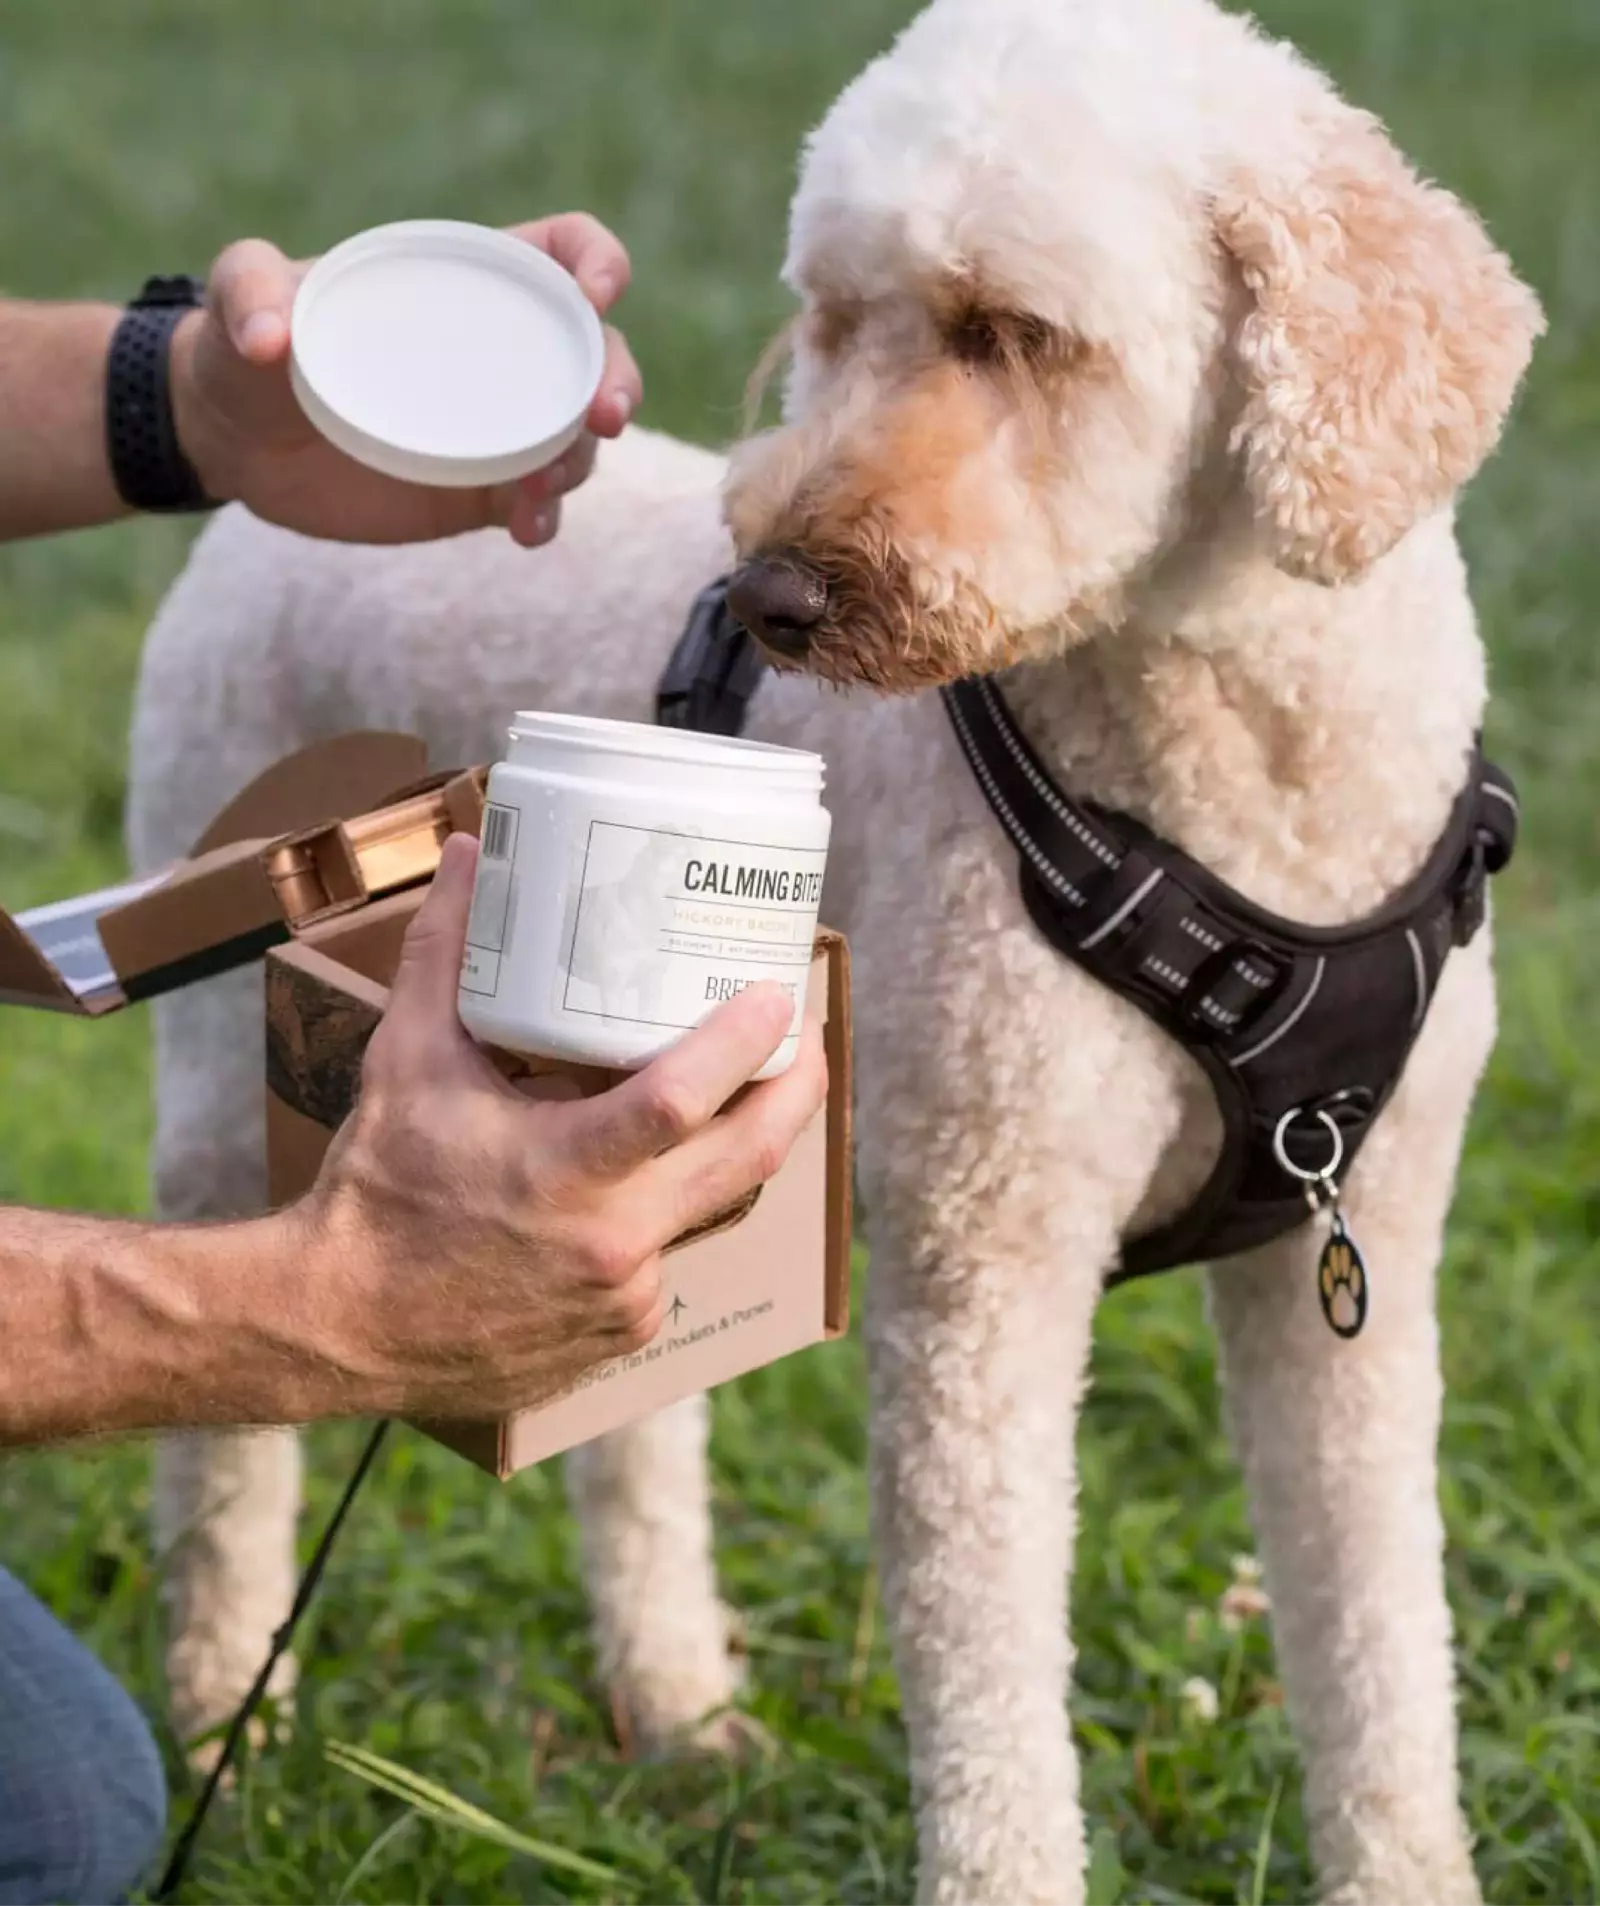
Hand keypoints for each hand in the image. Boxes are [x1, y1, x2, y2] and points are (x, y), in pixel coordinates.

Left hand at [169, 214, 642, 547]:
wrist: (235, 443)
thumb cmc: (244, 345)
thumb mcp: (238, 298)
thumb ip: (248, 290)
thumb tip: (271, 339)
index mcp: (464, 281)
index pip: (559, 253)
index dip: (596, 261)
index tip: (599, 293)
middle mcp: (498, 353)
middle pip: (595, 354)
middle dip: (616, 379)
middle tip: (603, 417)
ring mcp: (496, 428)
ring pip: (576, 438)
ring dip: (578, 460)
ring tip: (538, 489)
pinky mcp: (481, 493)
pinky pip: (538, 503)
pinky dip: (545, 517)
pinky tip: (526, 531)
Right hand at [301, 835, 826, 1418]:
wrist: (340, 1329)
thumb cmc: (376, 1190)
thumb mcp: (405, 1062)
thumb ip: (443, 955)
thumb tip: (472, 854)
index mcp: (563, 1171)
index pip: (681, 1102)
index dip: (744, 1044)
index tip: (779, 993)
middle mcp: (612, 1240)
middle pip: (748, 1159)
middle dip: (794, 1091)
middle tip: (804, 1037)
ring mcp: (627, 1296)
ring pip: (707, 1207)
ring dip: (723, 1151)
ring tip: (735, 1093)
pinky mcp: (624, 1331)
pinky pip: (669, 1257)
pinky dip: (660, 1214)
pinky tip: (638, 1184)